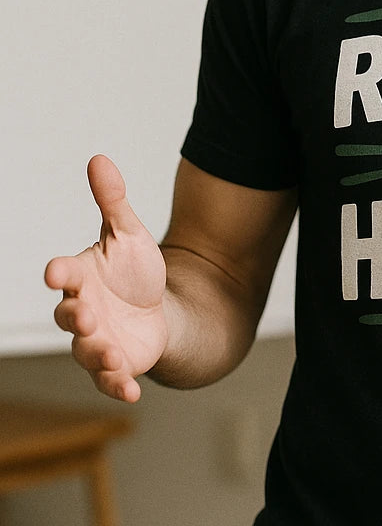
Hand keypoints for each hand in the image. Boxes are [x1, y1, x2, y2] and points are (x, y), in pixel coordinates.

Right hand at [45, 155, 168, 401]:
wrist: (157, 307)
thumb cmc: (134, 269)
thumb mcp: (128, 232)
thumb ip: (112, 200)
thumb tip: (99, 158)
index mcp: (81, 278)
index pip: (64, 274)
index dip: (60, 272)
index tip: (57, 269)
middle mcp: (82, 311)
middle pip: (70, 316)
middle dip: (75, 316)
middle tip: (85, 314)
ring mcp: (96, 341)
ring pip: (88, 351)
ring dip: (97, 354)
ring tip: (112, 354)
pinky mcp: (116, 364)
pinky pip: (112, 379)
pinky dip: (118, 385)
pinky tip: (131, 391)